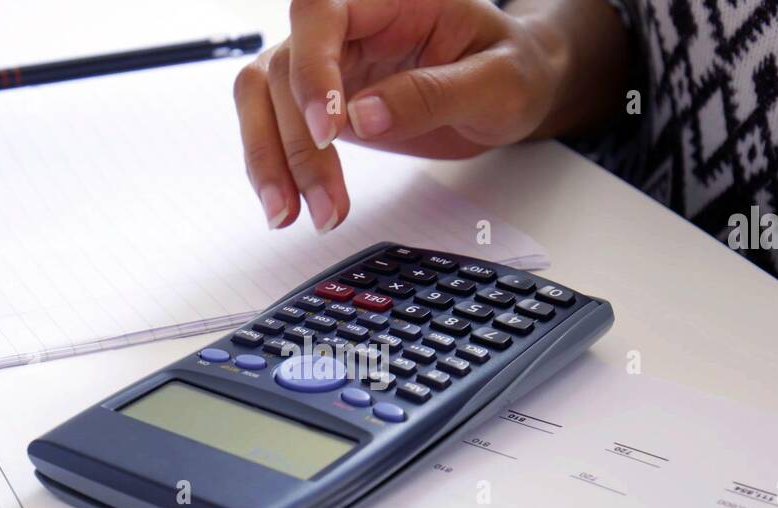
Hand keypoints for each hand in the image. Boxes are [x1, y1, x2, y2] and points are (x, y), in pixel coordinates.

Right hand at [233, 0, 564, 232]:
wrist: (515, 87)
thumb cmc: (513, 69)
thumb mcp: (498, 82)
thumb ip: (434, 94)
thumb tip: (363, 117)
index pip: (320, 14)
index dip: (313, 70)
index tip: (328, 130)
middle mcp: (348, 24)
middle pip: (285, 68)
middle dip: (298, 144)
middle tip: (327, 205)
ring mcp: (326, 62)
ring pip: (262, 98)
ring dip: (270, 160)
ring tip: (290, 216)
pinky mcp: (316, 102)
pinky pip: (271, 126)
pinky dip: (273, 168)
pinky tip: (288, 207)